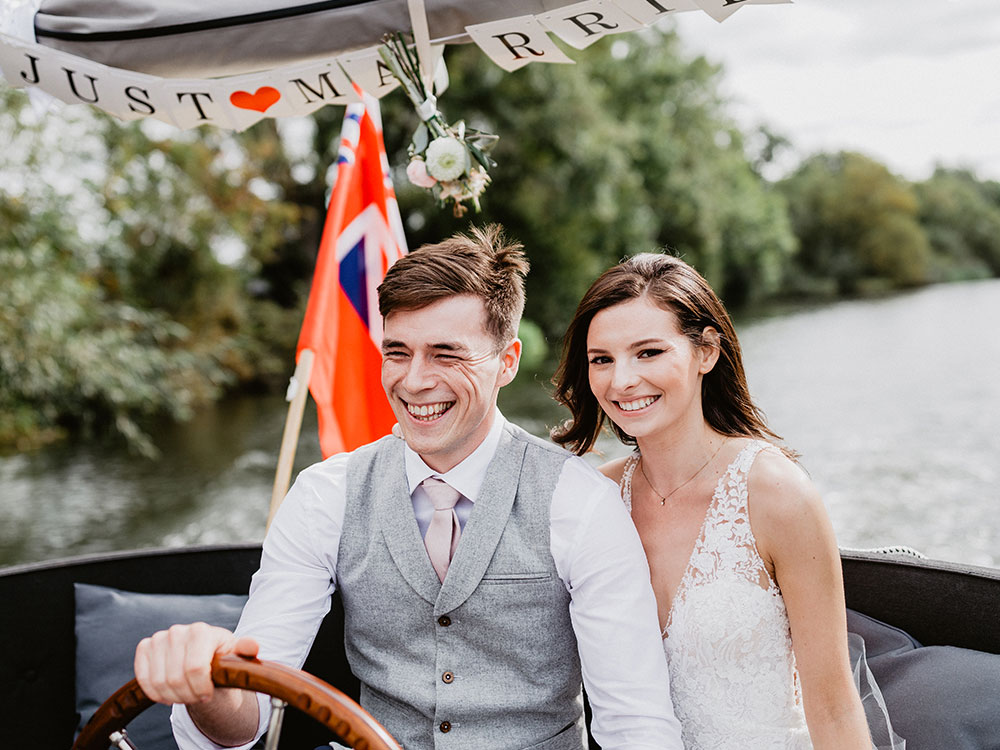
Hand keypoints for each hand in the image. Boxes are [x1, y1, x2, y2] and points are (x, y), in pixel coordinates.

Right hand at [134, 622, 258, 705]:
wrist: (202, 655)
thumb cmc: (221, 656)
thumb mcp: (236, 654)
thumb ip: (245, 650)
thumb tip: (252, 646)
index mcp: (201, 631)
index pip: (195, 668)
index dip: (201, 688)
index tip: (209, 694)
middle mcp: (178, 631)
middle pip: (176, 678)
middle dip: (188, 695)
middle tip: (197, 697)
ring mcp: (159, 638)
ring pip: (159, 682)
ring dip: (172, 697)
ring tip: (185, 696)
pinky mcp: (145, 647)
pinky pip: (143, 678)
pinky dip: (155, 693)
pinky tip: (168, 694)